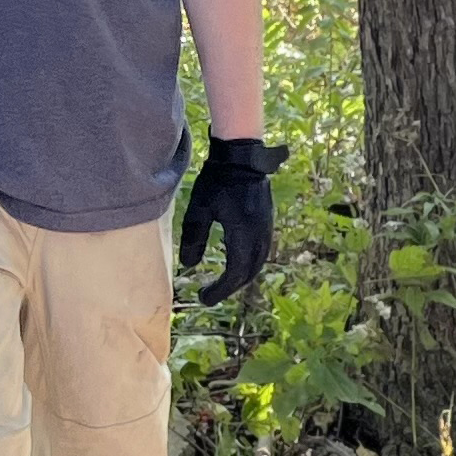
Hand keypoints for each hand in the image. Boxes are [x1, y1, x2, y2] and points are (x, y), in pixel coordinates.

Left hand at [178, 135, 287, 302]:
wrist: (243, 157)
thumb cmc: (218, 181)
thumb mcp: (199, 210)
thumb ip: (194, 239)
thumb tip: (188, 266)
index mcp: (243, 236)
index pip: (234, 275)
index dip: (219, 290)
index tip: (203, 298)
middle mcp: (260, 236)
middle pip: (248, 273)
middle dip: (230, 287)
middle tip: (210, 293)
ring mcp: (267, 229)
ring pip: (257, 263)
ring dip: (241, 276)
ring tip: (223, 281)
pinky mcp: (267, 222)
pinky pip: (261, 252)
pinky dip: (248, 263)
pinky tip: (235, 260)